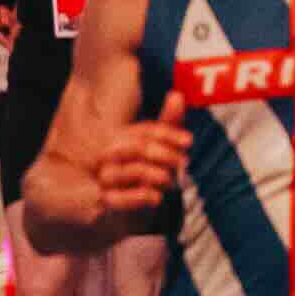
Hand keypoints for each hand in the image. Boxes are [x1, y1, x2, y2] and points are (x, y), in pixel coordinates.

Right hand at [95, 91, 191, 214]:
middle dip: (162, 153)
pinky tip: (156, 198)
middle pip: (135, 147)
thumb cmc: (149, 167)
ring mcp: (106, 177)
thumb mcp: (160, 146)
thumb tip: (176, 94)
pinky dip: (136, 197)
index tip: (189, 141)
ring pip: (124, 171)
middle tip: (183, 161)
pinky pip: (115, 198)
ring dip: (152, 174)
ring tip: (169, 179)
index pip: (145, 131)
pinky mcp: (106, 200)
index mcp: (123, 137)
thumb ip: (169, 123)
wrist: (130, 201)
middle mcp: (111, 155)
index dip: (168, 134)